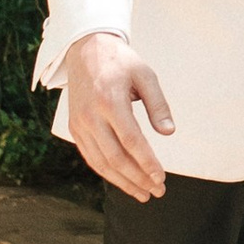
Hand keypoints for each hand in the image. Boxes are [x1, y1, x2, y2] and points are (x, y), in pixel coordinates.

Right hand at [63, 30, 173, 198]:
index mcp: (110, 101)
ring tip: (143, 193)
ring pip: (101, 163)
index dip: (147, 163)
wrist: (85, 50)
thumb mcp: (145, 75)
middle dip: (138, 178)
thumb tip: (169, 132)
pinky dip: (107, 172)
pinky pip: (90, 157)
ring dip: (123, 182)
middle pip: (115, 157)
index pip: (131, 141)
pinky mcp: (75, 128)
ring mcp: (80, 124)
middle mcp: (91, 116)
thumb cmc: (120, 61)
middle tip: (157, 191)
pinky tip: (123, 180)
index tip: (161, 178)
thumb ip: (158, 104)